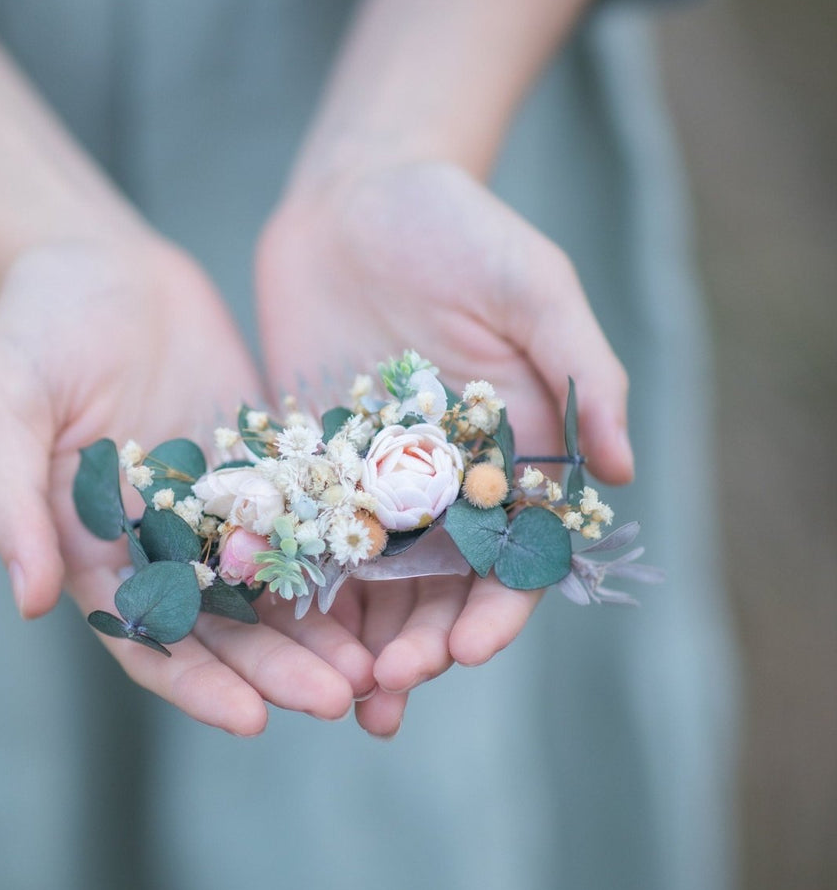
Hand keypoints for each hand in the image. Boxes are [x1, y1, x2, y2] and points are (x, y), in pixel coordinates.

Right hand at [0, 232, 374, 734]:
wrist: (95, 260)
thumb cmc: (32, 331)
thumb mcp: (4, 407)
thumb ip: (10, 499)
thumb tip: (28, 599)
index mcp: (93, 554)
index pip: (149, 643)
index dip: (199, 687)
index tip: (254, 718)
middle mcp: (161, 549)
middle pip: (228, 634)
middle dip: (283, 672)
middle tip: (343, 697)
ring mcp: (218, 513)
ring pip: (278, 593)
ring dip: (324, 634)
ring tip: (382, 665)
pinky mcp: (265, 472)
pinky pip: (310, 525)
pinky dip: (345, 561)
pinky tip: (394, 584)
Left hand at [256, 160, 632, 734]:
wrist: (361, 192)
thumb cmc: (463, 229)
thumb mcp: (534, 286)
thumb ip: (582, 372)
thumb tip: (622, 470)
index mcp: (514, 458)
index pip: (514, 559)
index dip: (495, 611)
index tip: (464, 650)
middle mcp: (448, 484)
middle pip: (439, 591)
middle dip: (417, 648)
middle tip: (383, 692)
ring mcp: (375, 481)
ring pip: (370, 585)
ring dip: (355, 645)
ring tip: (331, 698)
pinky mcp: (311, 464)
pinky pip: (302, 537)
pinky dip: (293, 588)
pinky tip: (267, 629)